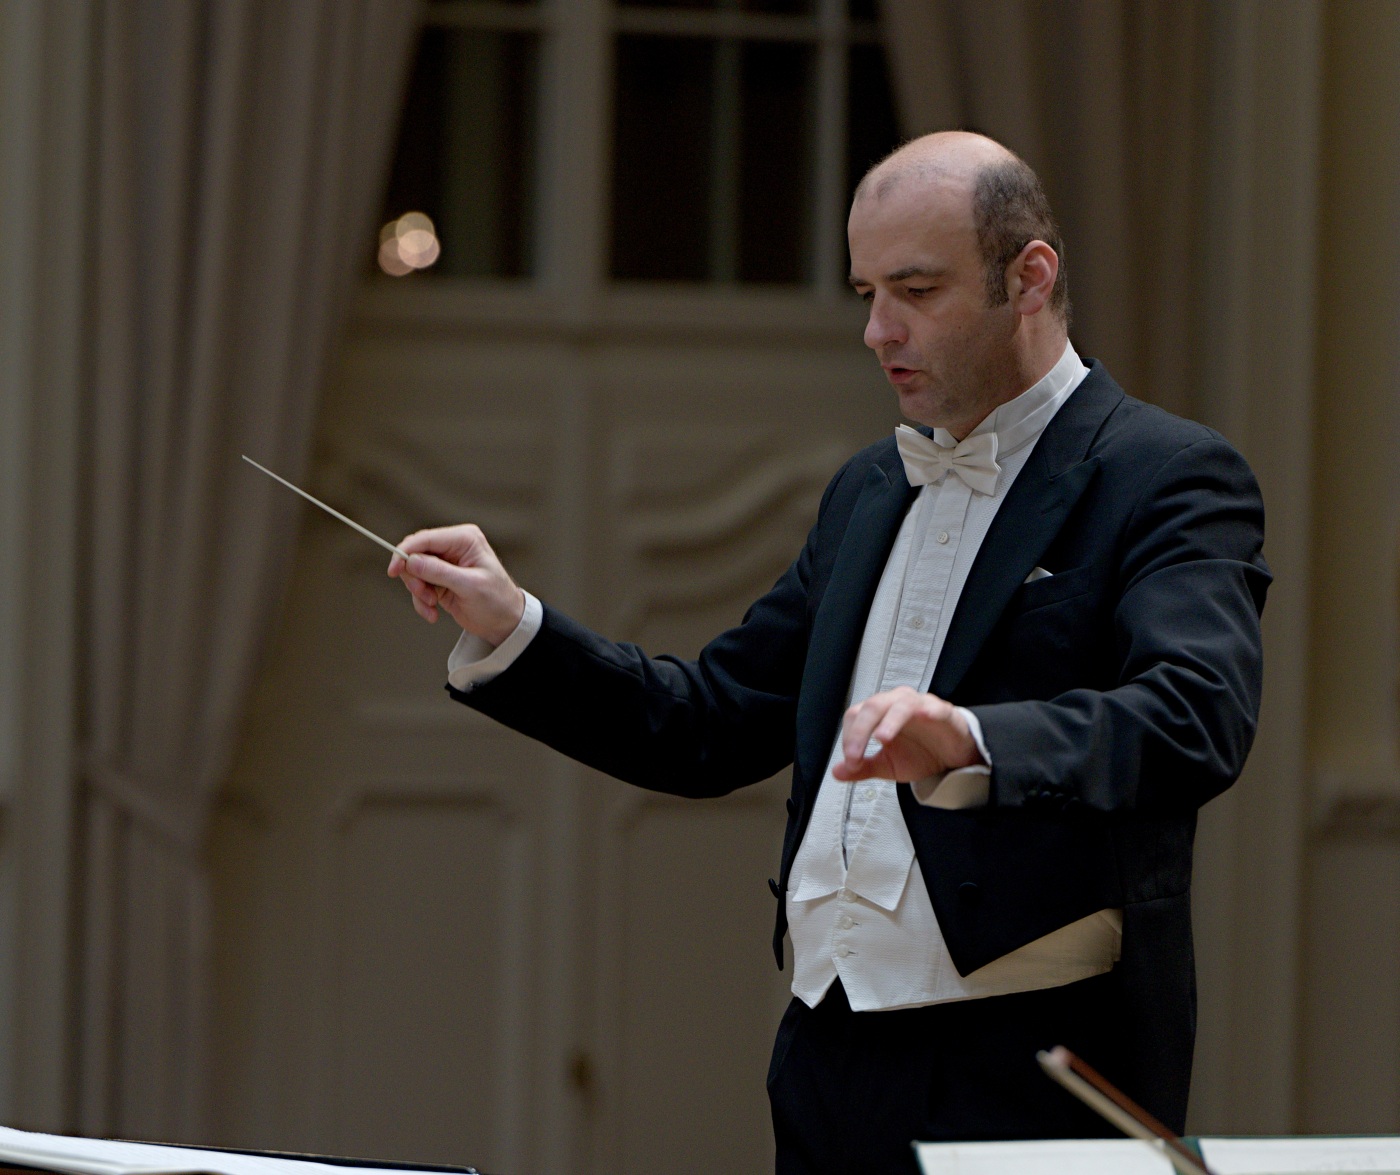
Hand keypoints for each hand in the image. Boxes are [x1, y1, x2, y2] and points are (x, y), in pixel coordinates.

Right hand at [388, 524, 524, 644]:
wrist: (504, 623)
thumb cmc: (497, 600)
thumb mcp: (469, 586)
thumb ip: (439, 572)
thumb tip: (411, 561)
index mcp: (464, 540)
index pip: (425, 539)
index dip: (405, 552)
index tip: (394, 570)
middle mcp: (453, 548)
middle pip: (415, 555)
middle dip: (414, 578)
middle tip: (423, 595)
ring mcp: (445, 564)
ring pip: (413, 572)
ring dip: (418, 592)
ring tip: (432, 606)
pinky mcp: (439, 580)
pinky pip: (418, 587)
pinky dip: (421, 602)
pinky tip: (433, 613)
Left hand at [831, 686, 982, 782]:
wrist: (952, 757)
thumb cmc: (920, 753)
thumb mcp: (887, 765)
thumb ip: (862, 767)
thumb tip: (836, 772)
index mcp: (880, 713)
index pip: (855, 715)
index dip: (849, 737)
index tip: (851, 762)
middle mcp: (897, 704)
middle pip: (873, 706)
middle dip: (860, 731)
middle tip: (856, 755)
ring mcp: (921, 705)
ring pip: (901, 704)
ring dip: (889, 720)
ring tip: (881, 738)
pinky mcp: (944, 713)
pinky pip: (935, 707)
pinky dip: (929, 710)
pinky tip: (924, 716)